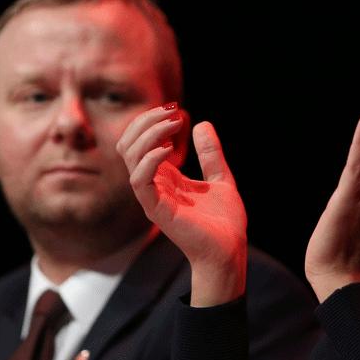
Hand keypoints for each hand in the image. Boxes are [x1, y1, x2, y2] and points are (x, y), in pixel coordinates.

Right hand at [117, 107, 247, 306]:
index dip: (151, 121)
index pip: (140, 142)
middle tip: (173, 112)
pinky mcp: (157, 210)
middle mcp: (154, 185)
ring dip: (149, 135)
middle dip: (146, 122)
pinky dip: (149, 160)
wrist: (230, 250)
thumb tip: (202, 124)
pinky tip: (168, 149)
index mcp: (165, 177)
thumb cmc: (224, 222)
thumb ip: (211, 154)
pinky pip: (139, 181)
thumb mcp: (221, 178)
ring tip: (174, 125)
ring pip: (130, 158)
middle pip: (129, 145)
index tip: (175, 109)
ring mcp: (153, 197)